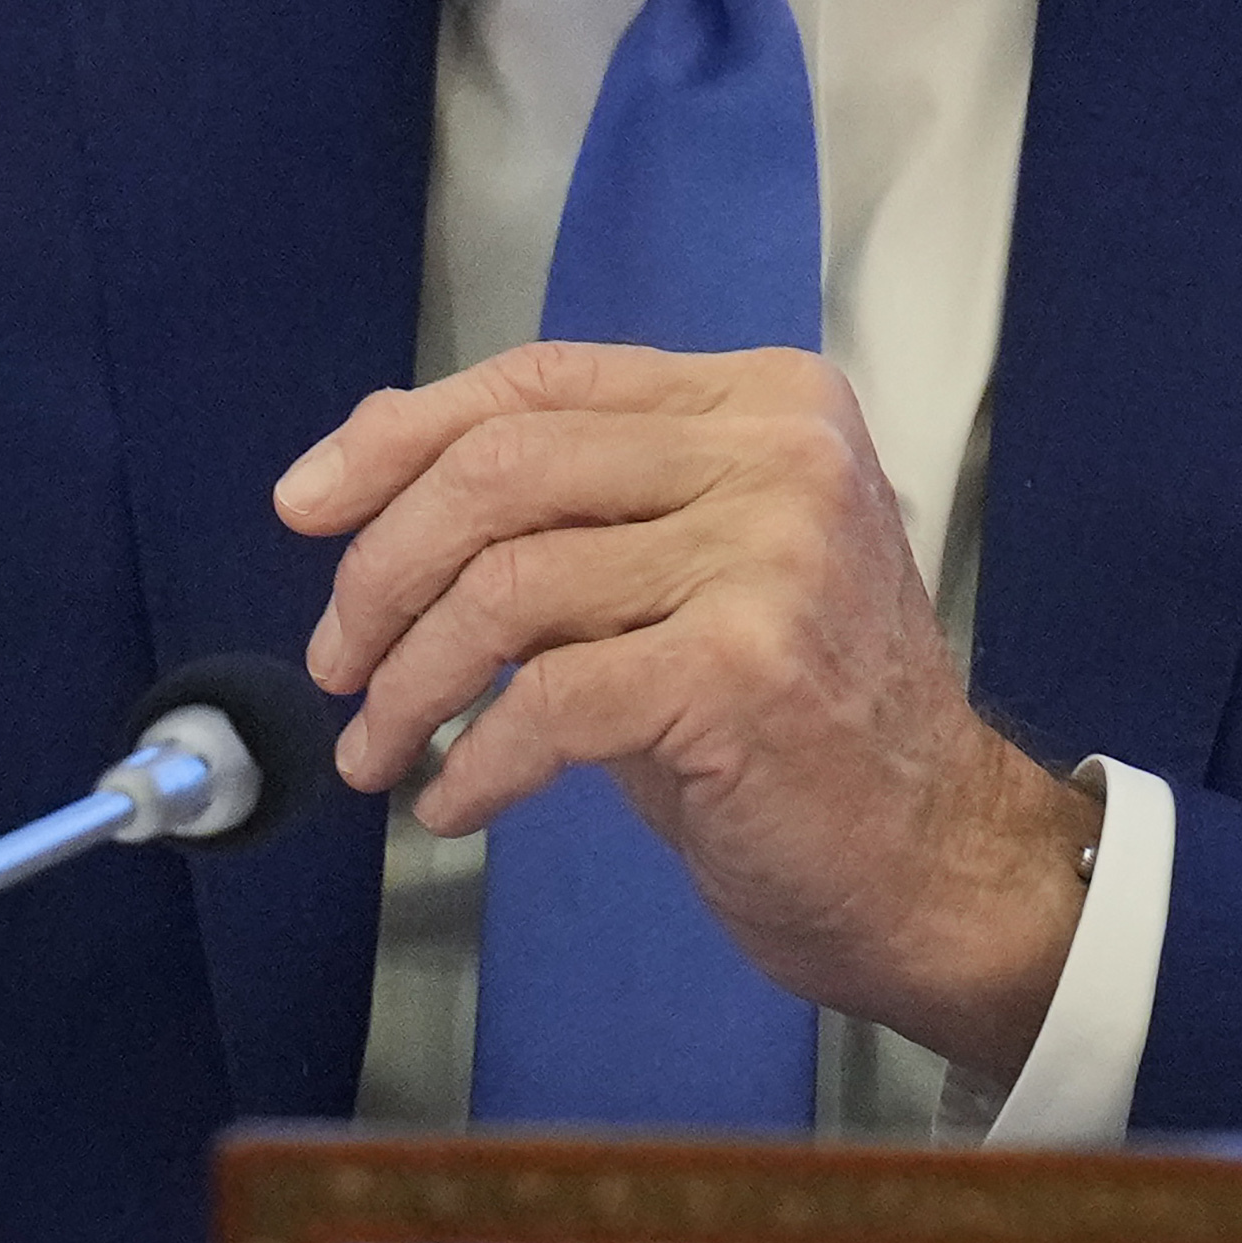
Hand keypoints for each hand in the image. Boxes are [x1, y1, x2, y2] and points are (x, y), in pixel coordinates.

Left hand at [280, 344, 1095, 1081]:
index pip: (541, 382)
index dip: (399, 437)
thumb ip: (565, 509)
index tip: (305, 507)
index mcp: (764, 403)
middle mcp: (778, 455)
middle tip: (335, 661)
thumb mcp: (685, 578)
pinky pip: (544, 702)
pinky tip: (452, 802)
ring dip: (408, 680)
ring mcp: (769, 556)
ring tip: (377, 747)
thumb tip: (373, 462)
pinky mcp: (742, 669)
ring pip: (505, 587)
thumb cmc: (801, 726)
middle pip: (503, 468)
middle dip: (381, 567)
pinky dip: (471, 760)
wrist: (935, 860)